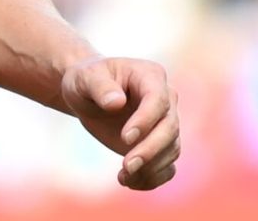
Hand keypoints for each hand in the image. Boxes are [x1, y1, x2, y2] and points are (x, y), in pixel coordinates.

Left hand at [61, 55, 179, 190]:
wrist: (88, 94)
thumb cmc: (87, 80)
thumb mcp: (85, 77)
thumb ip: (100, 87)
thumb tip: (117, 103)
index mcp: (150, 76)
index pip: (158, 100)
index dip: (145, 121)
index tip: (125, 138)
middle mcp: (166, 99)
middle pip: (170, 128)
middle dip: (150, 150)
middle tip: (126, 166)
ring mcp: (165, 123)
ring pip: (171, 149)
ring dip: (151, 168)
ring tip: (123, 177)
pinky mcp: (160, 144)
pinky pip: (167, 166)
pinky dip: (153, 179)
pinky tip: (130, 182)